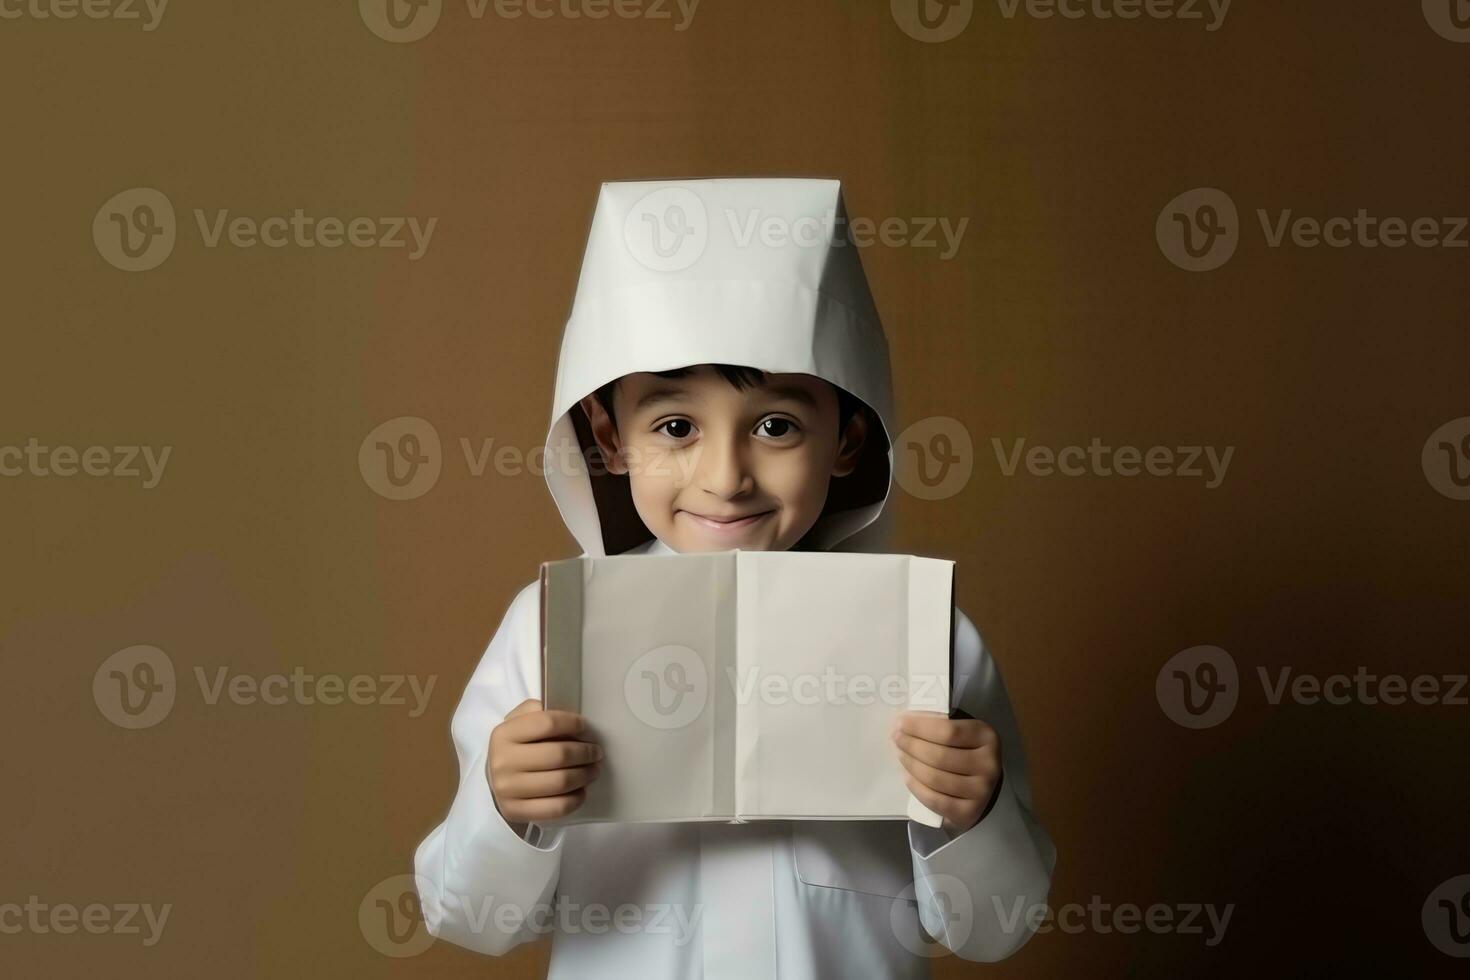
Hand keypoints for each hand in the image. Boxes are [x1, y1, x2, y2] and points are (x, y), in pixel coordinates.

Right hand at [487, 698, 602, 831]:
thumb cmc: (516, 746)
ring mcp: (507, 790)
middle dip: (585, 752)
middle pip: (558, 755)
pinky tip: (582, 790)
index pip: (547, 723)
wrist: (495, 779)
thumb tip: (567, 715)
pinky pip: (556, 808)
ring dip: (585, 774)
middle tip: (597, 752)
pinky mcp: (515, 812)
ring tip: (594, 769)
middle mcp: (502, 762)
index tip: (585, 727)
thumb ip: (538, 710)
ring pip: (560, 782)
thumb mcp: (519, 721)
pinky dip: (576, 799)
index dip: (572, 723)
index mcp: (504, 734)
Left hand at [892, 710, 1000, 835]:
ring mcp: (981, 791)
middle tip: (896, 739)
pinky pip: (935, 800)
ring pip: (934, 778)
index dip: (920, 727)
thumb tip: (905, 722)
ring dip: (911, 765)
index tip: (901, 723)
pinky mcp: (969, 813)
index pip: (948, 731)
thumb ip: (939, 725)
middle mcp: (989, 764)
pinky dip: (916, 788)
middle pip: (939, 755)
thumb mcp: (962, 732)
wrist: (980, 786)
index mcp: (987, 737)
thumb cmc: (965, 751)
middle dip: (911, 745)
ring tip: (900, 755)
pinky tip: (907, 776)